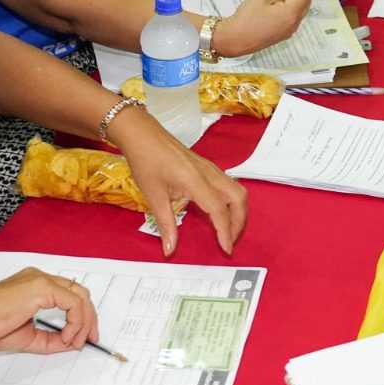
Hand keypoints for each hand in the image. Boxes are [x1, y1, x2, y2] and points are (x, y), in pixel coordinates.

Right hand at [0, 268, 99, 353]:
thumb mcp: (26, 337)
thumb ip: (49, 339)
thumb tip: (70, 343)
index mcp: (35, 286)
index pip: (68, 296)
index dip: (80, 316)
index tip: (82, 337)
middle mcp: (41, 278)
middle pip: (79, 293)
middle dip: (89, 318)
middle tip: (90, 339)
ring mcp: (42, 281)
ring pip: (80, 297)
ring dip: (84, 322)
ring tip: (76, 342)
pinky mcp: (42, 287)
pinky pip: (73, 303)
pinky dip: (75, 322)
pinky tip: (66, 337)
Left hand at [110, 111, 248, 255]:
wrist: (143, 135)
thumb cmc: (146, 161)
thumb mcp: (153, 196)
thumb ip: (166, 224)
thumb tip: (170, 249)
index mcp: (196, 180)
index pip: (219, 210)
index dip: (225, 231)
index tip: (226, 249)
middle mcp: (209, 173)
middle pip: (238, 199)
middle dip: (239, 222)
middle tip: (229, 241)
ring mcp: (211, 168)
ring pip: (238, 191)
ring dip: (238, 211)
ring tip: (228, 230)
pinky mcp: (209, 167)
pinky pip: (230, 185)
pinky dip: (232, 202)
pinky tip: (219, 212)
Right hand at [214, 0, 311, 54]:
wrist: (234, 39)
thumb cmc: (246, 20)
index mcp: (291, 13)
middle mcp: (293, 24)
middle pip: (304, 5)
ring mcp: (288, 32)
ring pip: (298, 14)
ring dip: (293, 3)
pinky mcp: (281, 37)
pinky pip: (291, 22)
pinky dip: (287, 13)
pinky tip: (274, 7)